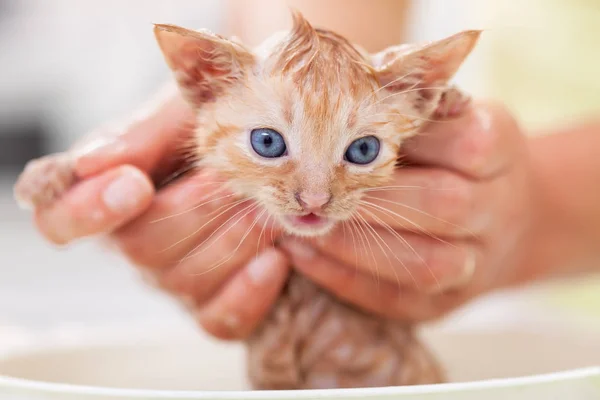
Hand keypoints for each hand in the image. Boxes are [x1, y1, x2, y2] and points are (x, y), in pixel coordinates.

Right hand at [21, 84, 290, 339]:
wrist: (283, 150)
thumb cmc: (227, 121)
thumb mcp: (185, 110)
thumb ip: (142, 133)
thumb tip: (88, 164)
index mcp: (110, 191)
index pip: (60, 219)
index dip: (86, 210)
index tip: (134, 184)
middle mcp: (134, 242)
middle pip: (139, 248)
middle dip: (195, 210)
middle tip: (235, 179)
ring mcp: (174, 278)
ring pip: (183, 282)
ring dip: (231, 241)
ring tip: (265, 208)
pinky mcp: (213, 305)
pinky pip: (219, 320)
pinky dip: (249, 290)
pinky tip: (276, 257)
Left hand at [280, 100, 536, 320]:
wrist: (502, 219)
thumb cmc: (454, 156)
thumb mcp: (449, 118)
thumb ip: (412, 112)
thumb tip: (341, 97)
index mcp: (501, 149)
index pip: (465, 142)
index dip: (407, 139)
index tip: (348, 131)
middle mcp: (499, 209)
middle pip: (442, 204)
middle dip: (373, 197)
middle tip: (317, 188)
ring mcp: (478, 263)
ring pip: (423, 264)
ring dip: (354, 246)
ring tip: (306, 225)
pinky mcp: (449, 302)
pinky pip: (398, 301)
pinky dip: (346, 280)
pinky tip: (305, 256)